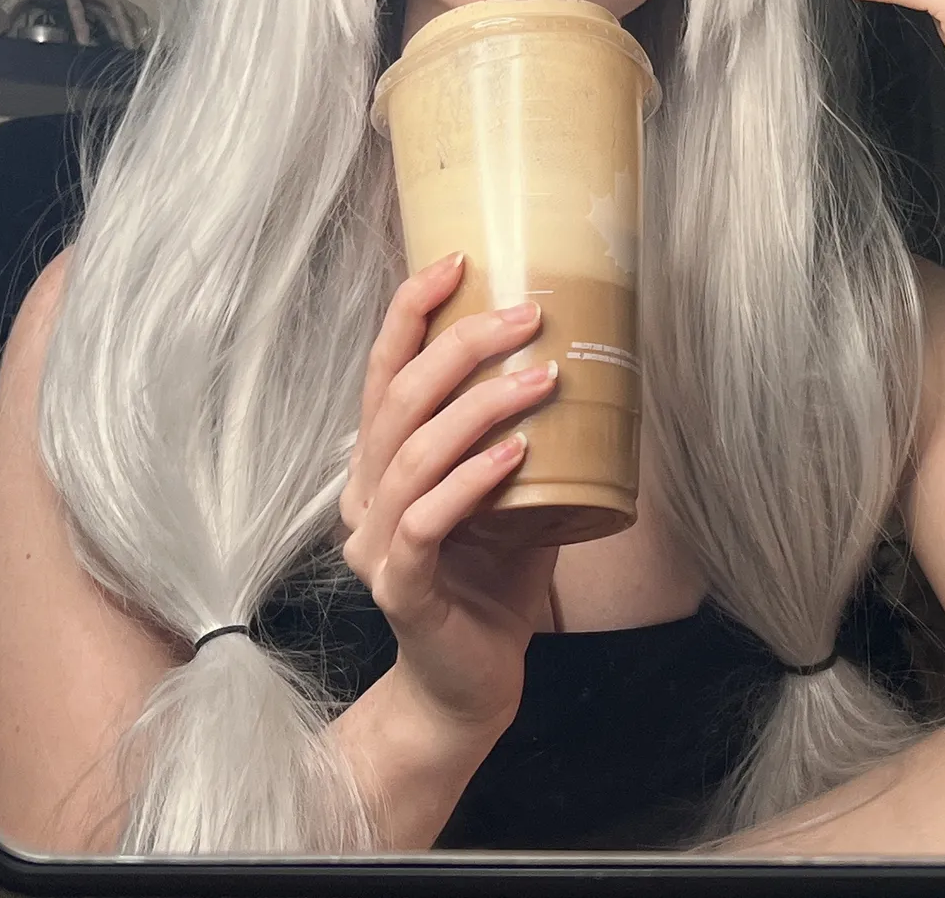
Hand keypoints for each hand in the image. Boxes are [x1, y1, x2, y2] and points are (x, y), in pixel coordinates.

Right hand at [338, 254, 559, 734]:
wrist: (469, 684)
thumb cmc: (493, 578)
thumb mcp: (511, 490)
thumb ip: (520, 433)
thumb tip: (581, 357)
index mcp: (380, 461)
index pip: (382, 371)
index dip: (409, 312)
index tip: (455, 260)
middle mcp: (363, 494)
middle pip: (397, 399)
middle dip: (461, 344)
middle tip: (527, 314)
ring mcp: (375, 543)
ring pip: (412, 453)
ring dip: (481, 406)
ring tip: (543, 377)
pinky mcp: (400, 587)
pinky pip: (428, 520)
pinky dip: (472, 479)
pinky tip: (517, 454)